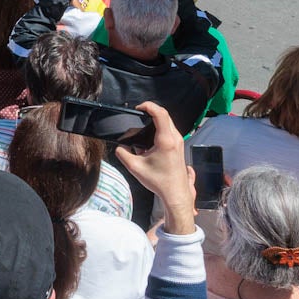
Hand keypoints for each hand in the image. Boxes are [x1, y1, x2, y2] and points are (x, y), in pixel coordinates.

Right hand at [116, 101, 195, 222]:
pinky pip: (170, 130)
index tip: (139, 107)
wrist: (175, 193)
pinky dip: (159, 129)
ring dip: (156, 121)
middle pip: (164, 115)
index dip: (149, 106)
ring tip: (142, 126)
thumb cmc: (159, 181)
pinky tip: (149, 140)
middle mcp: (175, 138)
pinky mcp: (179, 146)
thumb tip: (120, 146)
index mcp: (165, 140)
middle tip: (138, 114)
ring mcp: (179, 142)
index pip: (160, 113)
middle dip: (151, 112)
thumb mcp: (135, 167)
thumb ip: (123, 154)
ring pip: (168, 122)